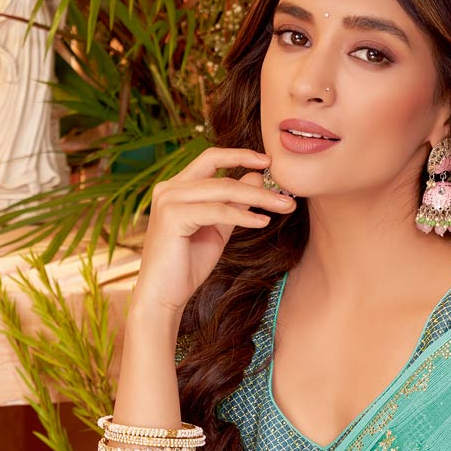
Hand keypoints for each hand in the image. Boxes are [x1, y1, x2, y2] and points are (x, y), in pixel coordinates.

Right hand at [132, 147, 296, 316]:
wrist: (163, 295)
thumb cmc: (187, 265)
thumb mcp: (217, 229)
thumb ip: (234, 203)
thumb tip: (256, 177)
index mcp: (176, 187)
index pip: (210, 158)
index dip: (239, 155)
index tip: (268, 161)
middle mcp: (169, 188)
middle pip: (221, 174)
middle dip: (258, 181)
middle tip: (287, 191)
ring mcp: (168, 200)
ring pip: (223, 190)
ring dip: (258, 198)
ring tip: (284, 206)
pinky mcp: (173, 216)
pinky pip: (217, 211)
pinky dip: (243, 216)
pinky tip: (263, 221)